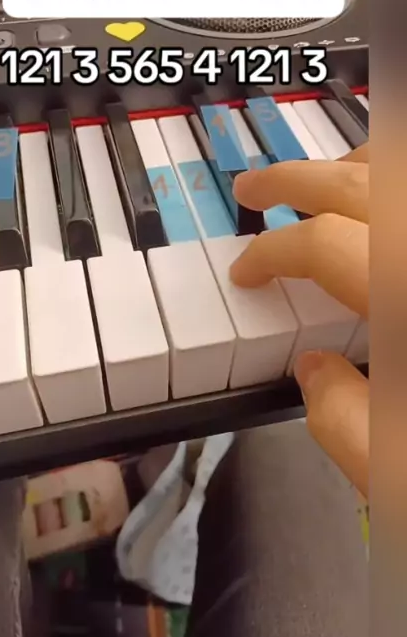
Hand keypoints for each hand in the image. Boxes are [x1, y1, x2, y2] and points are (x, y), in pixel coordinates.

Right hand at [230, 144, 368, 497]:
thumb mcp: (396, 473)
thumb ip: (341, 421)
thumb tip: (313, 371)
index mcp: (401, 297)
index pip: (321, 243)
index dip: (270, 253)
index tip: (245, 273)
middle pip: (358, 184)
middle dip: (293, 177)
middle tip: (250, 184)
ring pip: (400, 169)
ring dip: (353, 164)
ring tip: (318, 176)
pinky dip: (390, 181)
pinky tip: (377, 195)